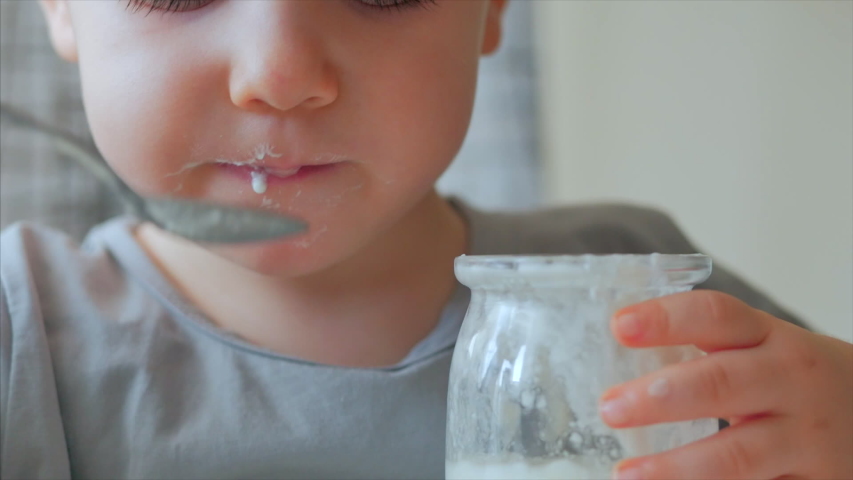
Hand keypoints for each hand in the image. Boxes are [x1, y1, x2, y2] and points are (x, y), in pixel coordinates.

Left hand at [599, 290, 852, 479]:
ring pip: (736, 455)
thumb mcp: (762, 350)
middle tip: (610, 409)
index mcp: (769, 339)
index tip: (619, 326)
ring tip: (626, 474)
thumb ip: (705, 351)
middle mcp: (790, 383)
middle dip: (660, 398)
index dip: (666, 319)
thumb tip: (617, 348)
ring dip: (677, 468)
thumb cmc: (794, 380)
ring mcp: (805, 439)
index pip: (716, 316)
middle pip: (720, 384)